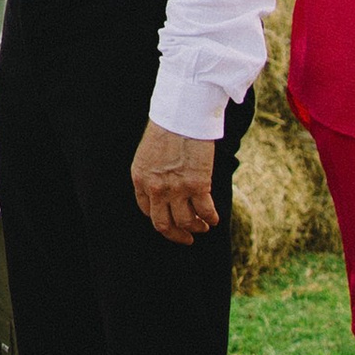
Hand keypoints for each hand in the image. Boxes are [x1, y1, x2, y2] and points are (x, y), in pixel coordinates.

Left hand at [131, 121, 218, 242]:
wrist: (182, 116)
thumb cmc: (168, 128)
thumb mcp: (149, 153)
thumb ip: (153, 173)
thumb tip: (165, 188)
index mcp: (140, 179)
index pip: (146, 210)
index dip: (160, 219)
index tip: (170, 222)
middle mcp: (156, 188)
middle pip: (163, 224)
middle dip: (176, 235)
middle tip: (187, 238)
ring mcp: (176, 189)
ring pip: (186, 222)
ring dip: (196, 227)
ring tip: (203, 226)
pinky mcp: (197, 185)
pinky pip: (205, 212)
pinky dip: (211, 219)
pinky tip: (214, 219)